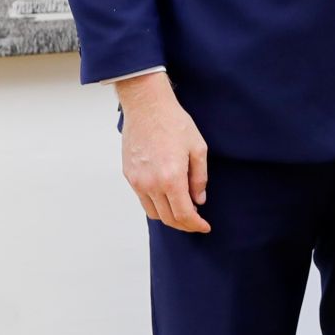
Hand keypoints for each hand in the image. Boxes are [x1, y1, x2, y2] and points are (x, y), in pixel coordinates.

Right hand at [117, 73, 210, 232]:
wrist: (147, 107)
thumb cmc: (175, 123)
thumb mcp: (198, 149)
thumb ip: (199, 178)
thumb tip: (199, 200)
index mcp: (171, 178)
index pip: (183, 214)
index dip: (195, 225)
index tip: (205, 227)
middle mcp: (151, 184)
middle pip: (167, 218)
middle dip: (184, 224)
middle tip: (196, 223)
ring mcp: (137, 181)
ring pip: (153, 212)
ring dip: (169, 217)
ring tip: (183, 212)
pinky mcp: (129, 175)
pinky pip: (142, 199)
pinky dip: (156, 205)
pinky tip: (167, 199)